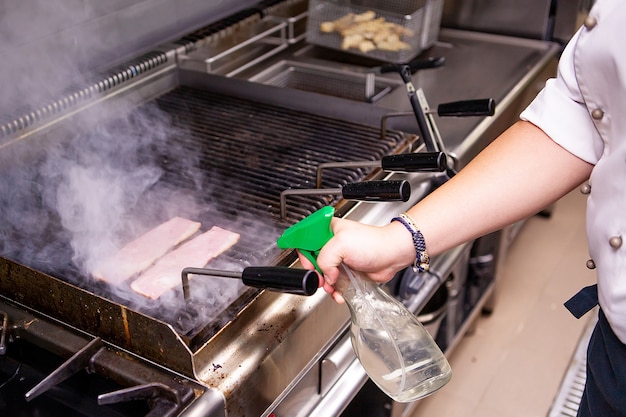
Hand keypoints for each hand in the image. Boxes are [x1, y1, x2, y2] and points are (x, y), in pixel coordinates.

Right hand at [297, 217, 414, 302]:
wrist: (392, 255)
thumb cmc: (373, 243)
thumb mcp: (341, 244)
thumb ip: (325, 259)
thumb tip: (325, 274)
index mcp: (328, 230)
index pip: (305, 238)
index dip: (303, 252)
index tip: (308, 263)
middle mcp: (332, 243)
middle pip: (312, 259)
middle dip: (315, 272)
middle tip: (320, 277)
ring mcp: (340, 258)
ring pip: (323, 274)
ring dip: (325, 284)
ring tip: (331, 287)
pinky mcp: (347, 271)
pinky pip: (335, 283)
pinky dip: (336, 290)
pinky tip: (339, 292)